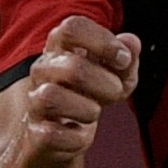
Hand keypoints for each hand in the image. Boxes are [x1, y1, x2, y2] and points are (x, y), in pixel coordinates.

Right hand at [22, 14, 139, 158]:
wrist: (61, 136)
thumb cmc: (88, 96)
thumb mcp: (116, 76)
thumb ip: (126, 60)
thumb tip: (131, 43)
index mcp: (61, 48)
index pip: (72, 28)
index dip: (103, 41)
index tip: (123, 59)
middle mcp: (43, 69)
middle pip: (72, 67)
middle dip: (105, 84)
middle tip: (115, 93)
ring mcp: (35, 100)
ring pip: (52, 98)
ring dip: (87, 109)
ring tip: (94, 112)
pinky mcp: (35, 132)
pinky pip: (51, 135)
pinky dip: (74, 139)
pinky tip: (79, 133)